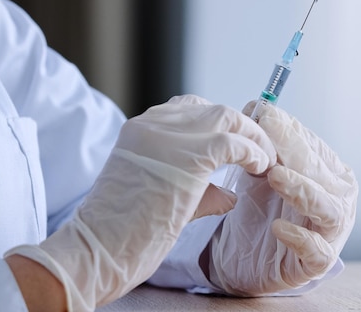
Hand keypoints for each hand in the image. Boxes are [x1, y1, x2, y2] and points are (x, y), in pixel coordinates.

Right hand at [6, 95, 275, 310]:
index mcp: (140, 129)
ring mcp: (169, 136)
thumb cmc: (122, 233)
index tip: (238, 144)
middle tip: (260, 152)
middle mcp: (153, 124)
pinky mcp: (188, 157)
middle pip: (214, 110)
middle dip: (243, 129)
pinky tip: (258, 168)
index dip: (220, 125)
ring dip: (253, 139)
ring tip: (264, 161)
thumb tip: (228, 194)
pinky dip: (253, 153)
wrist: (96, 250)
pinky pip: (235, 142)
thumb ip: (197, 188)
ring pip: (228, 118)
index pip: (191, 110)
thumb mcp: (158, 196)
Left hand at [208, 102, 357, 295]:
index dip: (292, 131)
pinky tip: (278, 228)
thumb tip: (258, 105)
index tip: (265, 113)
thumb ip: (263, 142)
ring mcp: (332, 233)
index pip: (316, 148)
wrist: (246, 257)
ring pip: (327, 209)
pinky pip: (317, 251)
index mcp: (332, 174)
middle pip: (323, 175)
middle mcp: (339, 201)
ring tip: (274, 176)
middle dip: (296, 152)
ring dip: (302, 190)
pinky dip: (300, 238)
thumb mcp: (260, 171)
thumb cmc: (261, 209)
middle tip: (268, 132)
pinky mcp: (317, 263)